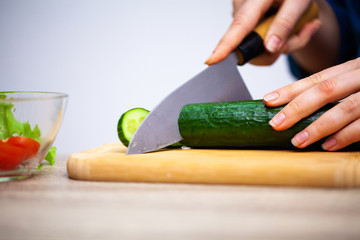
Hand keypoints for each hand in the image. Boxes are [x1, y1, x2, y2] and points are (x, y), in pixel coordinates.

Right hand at [205, 0, 320, 65]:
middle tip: (302, 33)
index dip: (226, 45)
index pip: (239, 25)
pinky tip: (290, 27)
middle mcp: (243, 6)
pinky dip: (279, 41)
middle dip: (277, 48)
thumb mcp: (300, 2)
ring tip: (300, 25)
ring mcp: (242, 15)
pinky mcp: (246, 22)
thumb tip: (270, 48)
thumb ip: (285, 25)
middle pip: (250, 43)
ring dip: (281, 44)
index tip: (214, 59)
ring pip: (258, 46)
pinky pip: (260, 43)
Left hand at [263, 58, 359, 150]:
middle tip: (276, 124)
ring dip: (318, 127)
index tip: (268, 100)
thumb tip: (299, 110)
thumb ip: (337, 91)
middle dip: (297, 107)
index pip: (316, 79)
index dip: (290, 90)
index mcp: (352, 69)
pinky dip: (345, 136)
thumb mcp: (357, 81)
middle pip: (325, 90)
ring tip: (298, 141)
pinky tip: (328, 145)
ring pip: (345, 108)